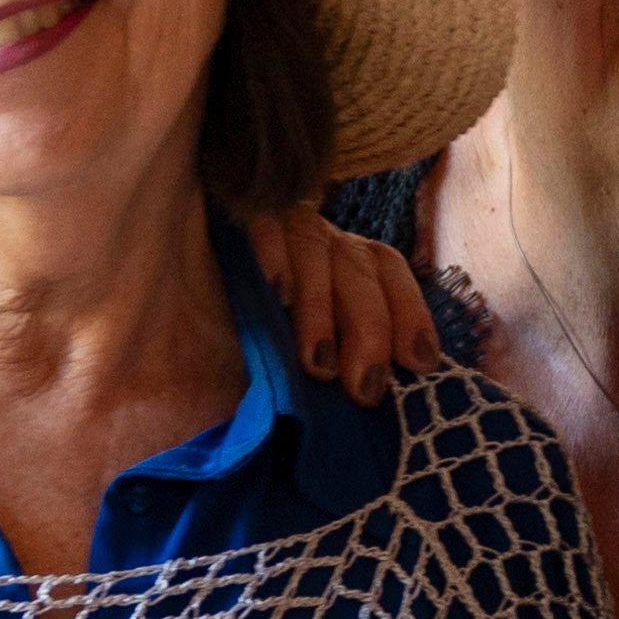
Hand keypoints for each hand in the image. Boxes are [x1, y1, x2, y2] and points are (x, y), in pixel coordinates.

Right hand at [235, 202, 447, 399]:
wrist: (197, 282)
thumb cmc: (267, 333)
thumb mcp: (314, 346)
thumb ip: (344, 362)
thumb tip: (373, 399)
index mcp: (351, 262)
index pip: (390, 273)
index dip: (410, 315)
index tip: (420, 363)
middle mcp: (325, 241)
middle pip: (360, 270)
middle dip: (369, 330)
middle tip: (364, 389)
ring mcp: (284, 226)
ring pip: (316, 253)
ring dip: (320, 311)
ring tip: (318, 365)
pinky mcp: (242, 219)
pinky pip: (265, 231)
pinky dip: (273, 261)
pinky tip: (275, 293)